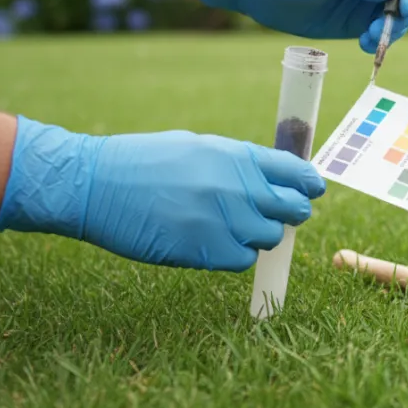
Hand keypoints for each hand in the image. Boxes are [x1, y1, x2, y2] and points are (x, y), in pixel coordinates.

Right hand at [0, 117, 325, 271]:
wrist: (94, 184)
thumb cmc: (144, 161)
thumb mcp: (199, 148)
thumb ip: (239, 164)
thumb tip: (274, 179)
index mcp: (238, 156)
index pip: (295, 172)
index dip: (309, 183)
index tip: (313, 190)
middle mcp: (238, 186)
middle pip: (293, 209)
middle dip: (291, 213)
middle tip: (278, 215)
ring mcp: (224, 219)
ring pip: (269, 237)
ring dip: (257, 235)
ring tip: (229, 226)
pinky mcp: (205, 249)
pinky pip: (242, 259)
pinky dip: (234, 255)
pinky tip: (212, 243)